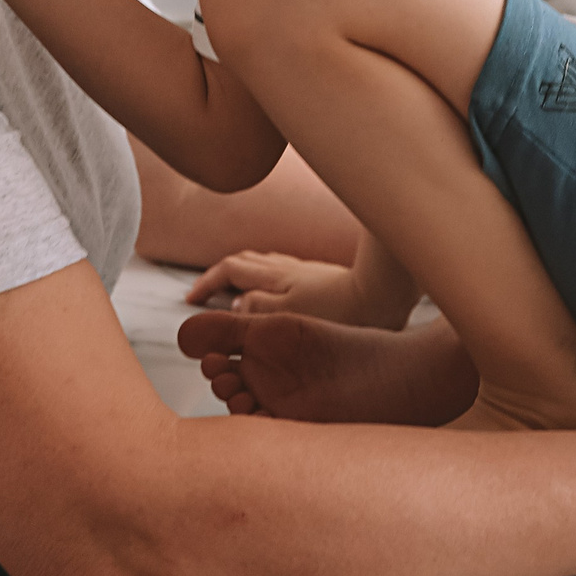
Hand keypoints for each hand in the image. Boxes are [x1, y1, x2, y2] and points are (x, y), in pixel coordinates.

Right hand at [187, 248, 415, 328]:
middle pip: (243, 261)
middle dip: (220, 275)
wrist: (384, 293)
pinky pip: (283, 271)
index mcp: (275, 276)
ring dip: (244, 275)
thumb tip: (236, 302)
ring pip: (264, 264)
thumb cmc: (342, 309)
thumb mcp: (291, 315)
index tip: (191, 299)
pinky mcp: (321, 277)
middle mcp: (287, 267)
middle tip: (208, 293)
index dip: (206, 283)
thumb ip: (258, 308)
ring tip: (236, 293)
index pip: (228, 270)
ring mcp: (304, 270)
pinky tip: (276, 295)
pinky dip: (267, 280)